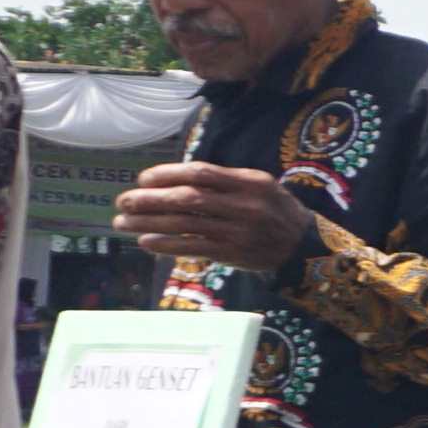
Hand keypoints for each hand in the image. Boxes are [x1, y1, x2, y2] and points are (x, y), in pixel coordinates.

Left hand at [115, 160, 318, 272]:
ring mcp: (238, 232)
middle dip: (150, 199)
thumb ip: (225, 182)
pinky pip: (193, 247)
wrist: (304, 247)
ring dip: (149, 223)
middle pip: (188, 199)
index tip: (143, 178)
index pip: (202, 173)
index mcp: (250, 182)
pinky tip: (145, 241)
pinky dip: (167, 244)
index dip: (168, 174)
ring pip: (185, 225)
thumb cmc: (276, 211)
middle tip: (123, 200)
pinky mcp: (232, 254)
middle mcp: (244, 206)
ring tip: (123, 222)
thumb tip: (176, 180)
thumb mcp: (261, 186)